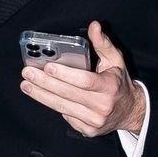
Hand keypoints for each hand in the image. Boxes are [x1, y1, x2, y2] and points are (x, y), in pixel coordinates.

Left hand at [20, 20, 143, 139]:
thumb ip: (102, 43)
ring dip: (41, 96)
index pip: (84, 81)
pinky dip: (54, 105)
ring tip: (26, 85)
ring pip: (62, 107)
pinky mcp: (88, 130)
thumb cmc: (119, 83)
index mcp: (110, 86)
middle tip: (28, 74)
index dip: (65, 75)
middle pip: (68, 94)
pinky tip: (43, 96)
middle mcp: (102, 106)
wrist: (130, 111)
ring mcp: (94, 121)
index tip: (47, 67)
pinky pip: (65, 117)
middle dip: (44, 83)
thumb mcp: (115, 60)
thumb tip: (94, 26)